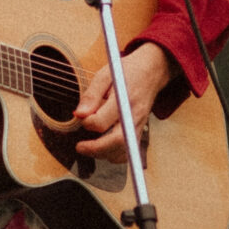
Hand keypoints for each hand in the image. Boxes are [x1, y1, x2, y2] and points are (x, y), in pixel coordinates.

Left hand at [73, 42, 174, 162]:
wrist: (150, 73)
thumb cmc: (125, 73)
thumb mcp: (104, 75)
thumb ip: (91, 95)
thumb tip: (78, 114)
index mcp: (123, 99)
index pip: (103, 120)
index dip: (88, 122)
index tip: (80, 116)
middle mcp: (134, 115)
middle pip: (117, 141)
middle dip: (95, 149)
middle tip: (79, 147)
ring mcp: (139, 126)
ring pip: (123, 151)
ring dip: (103, 154)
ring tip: (88, 146)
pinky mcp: (140, 132)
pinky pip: (128, 152)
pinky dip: (114, 155)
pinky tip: (102, 147)